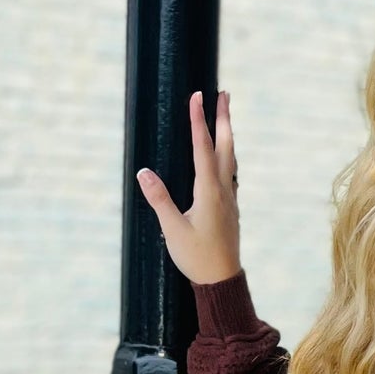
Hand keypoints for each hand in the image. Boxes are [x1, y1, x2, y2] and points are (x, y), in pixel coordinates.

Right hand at [136, 88, 241, 286]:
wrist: (222, 280)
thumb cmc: (197, 257)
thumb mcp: (173, 230)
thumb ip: (159, 199)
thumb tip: (143, 173)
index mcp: (209, 191)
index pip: (202, 147)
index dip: (198, 119)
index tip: (197, 95)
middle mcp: (223, 190)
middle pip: (226, 145)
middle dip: (223, 118)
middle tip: (224, 93)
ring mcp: (229, 198)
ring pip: (231, 157)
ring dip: (228, 134)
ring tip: (226, 116)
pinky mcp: (230, 208)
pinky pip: (230, 172)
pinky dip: (228, 155)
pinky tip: (226, 157)